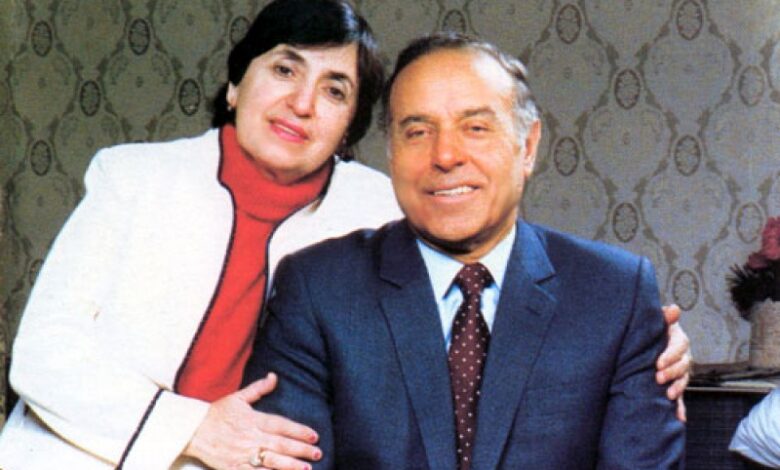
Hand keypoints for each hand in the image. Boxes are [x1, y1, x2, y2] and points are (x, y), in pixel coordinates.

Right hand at [184, 373, 320, 469]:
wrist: (191, 430)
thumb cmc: (216, 413)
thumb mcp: (238, 397)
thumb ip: (258, 389)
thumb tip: (274, 376)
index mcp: (253, 419)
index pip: (281, 425)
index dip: (299, 430)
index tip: (314, 435)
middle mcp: (250, 437)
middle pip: (280, 444)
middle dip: (301, 449)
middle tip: (317, 453)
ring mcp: (242, 455)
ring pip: (271, 461)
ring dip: (290, 465)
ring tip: (307, 468)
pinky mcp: (234, 468)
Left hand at [655, 304, 690, 421]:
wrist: (645, 340)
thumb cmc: (651, 330)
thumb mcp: (657, 322)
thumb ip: (664, 317)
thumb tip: (674, 309)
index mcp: (678, 340)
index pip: (680, 347)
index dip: (670, 355)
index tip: (658, 363)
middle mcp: (682, 357)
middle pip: (683, 365)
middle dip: (672, 373)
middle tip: (658, 378)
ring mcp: (679, 372)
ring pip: (683, 381)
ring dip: (678, 389)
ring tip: (669, 396)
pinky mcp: (675, 384)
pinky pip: (681, 397)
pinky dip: (681, 408)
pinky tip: (680, 418)